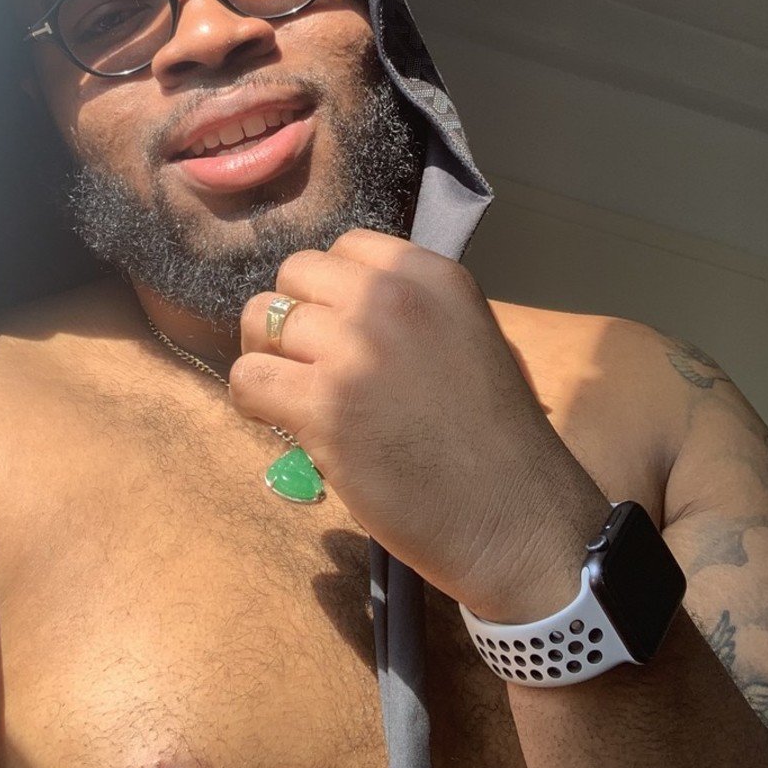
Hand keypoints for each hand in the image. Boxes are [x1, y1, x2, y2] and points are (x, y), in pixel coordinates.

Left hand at [231, 229, 607, 618]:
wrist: (518, 519)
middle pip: (295, 274)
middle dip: (294, 317)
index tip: (341, 329)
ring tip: (293, 394)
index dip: (332, 290)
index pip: (345, 248)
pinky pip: (249, 379)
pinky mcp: (324, 407)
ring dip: (270, 357)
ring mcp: (354, 349)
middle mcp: (390, 298)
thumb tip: (341, 312)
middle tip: (310, 364)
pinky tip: (283, 422)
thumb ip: (410, 312)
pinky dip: (253, 401)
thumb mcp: (468, 338)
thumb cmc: (498, 442)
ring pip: (262, 319)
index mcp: (430, 277)